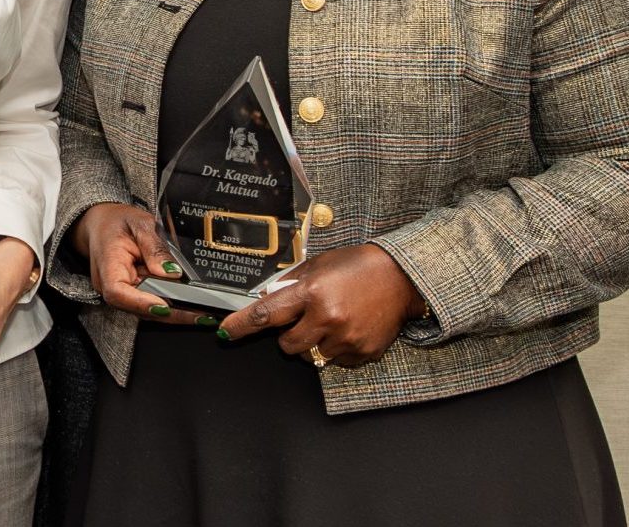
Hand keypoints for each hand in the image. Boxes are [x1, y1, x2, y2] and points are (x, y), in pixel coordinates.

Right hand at [73, 202, 210, 327]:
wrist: (102, 222)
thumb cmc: (117, 221)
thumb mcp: (140, 224)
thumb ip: (155, 247)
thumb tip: (171, 271)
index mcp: (108, 265)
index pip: (118, 292)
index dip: (142, 303)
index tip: (166, 306)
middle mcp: (108, 284)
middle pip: (136, 307)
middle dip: (169, 313)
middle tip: (200, 315)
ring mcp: (119, 291)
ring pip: (145, 309)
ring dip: (173, 312)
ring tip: (201, 313)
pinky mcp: (130, 292)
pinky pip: (149, 302)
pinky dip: (168, 304)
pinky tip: (189, 306)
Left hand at [218, 243, 424, 367]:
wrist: (402, 277)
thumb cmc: (357, 266)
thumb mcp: (318, 265)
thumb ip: (290, 284)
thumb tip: (266, 299)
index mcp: (312, 292)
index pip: (266, 314)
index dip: (242, 326)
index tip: (226, 333)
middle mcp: (328, 318)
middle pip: (287, 345)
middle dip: (288, 336)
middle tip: (303, 320)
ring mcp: (347, 338)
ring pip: (312, 357)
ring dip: (313, 344)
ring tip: (330, 322)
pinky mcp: (364, 352)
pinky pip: (336, 361)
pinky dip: (336, 350)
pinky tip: (347, 329)